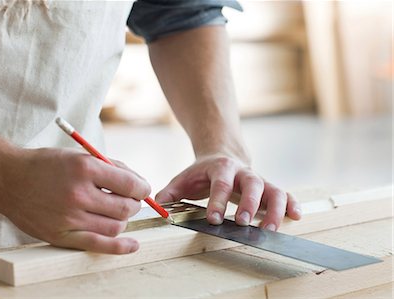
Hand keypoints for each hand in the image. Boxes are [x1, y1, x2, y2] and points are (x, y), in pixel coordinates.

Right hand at [0, 148, 150, 253]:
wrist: (8, 179)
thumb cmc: (46, 165)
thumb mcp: (80, 155)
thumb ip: (111, 167)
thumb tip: (139, 183)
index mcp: (85, 168)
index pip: (130, 185)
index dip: (142, 189)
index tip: (142, 190)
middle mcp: (78, 194)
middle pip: (125, 208)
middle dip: (134, 204)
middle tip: (129, 201)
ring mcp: (69, 217)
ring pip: (115, 227)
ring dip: (123, 220)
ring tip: (114, 212)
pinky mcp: (60, 236)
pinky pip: (97, 245)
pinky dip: (119, 247)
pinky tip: (133, 245)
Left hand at [155, 154, 300, 230]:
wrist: (223, 156)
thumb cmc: (202, 172)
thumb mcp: (184, 178)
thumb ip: (170, 193)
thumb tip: (155, 206)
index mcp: (221, 169)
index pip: (221, 185)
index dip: (218, 202)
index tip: (214, 219)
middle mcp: (244, 173)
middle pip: (253, 185)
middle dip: (249, 205)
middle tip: (243, 223)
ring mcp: (259, 179)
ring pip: (273, 190)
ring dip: (275, 209)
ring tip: (270, 228)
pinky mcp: (270, 187)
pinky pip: (285, 194)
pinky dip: (292, 204)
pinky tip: (296, 216)